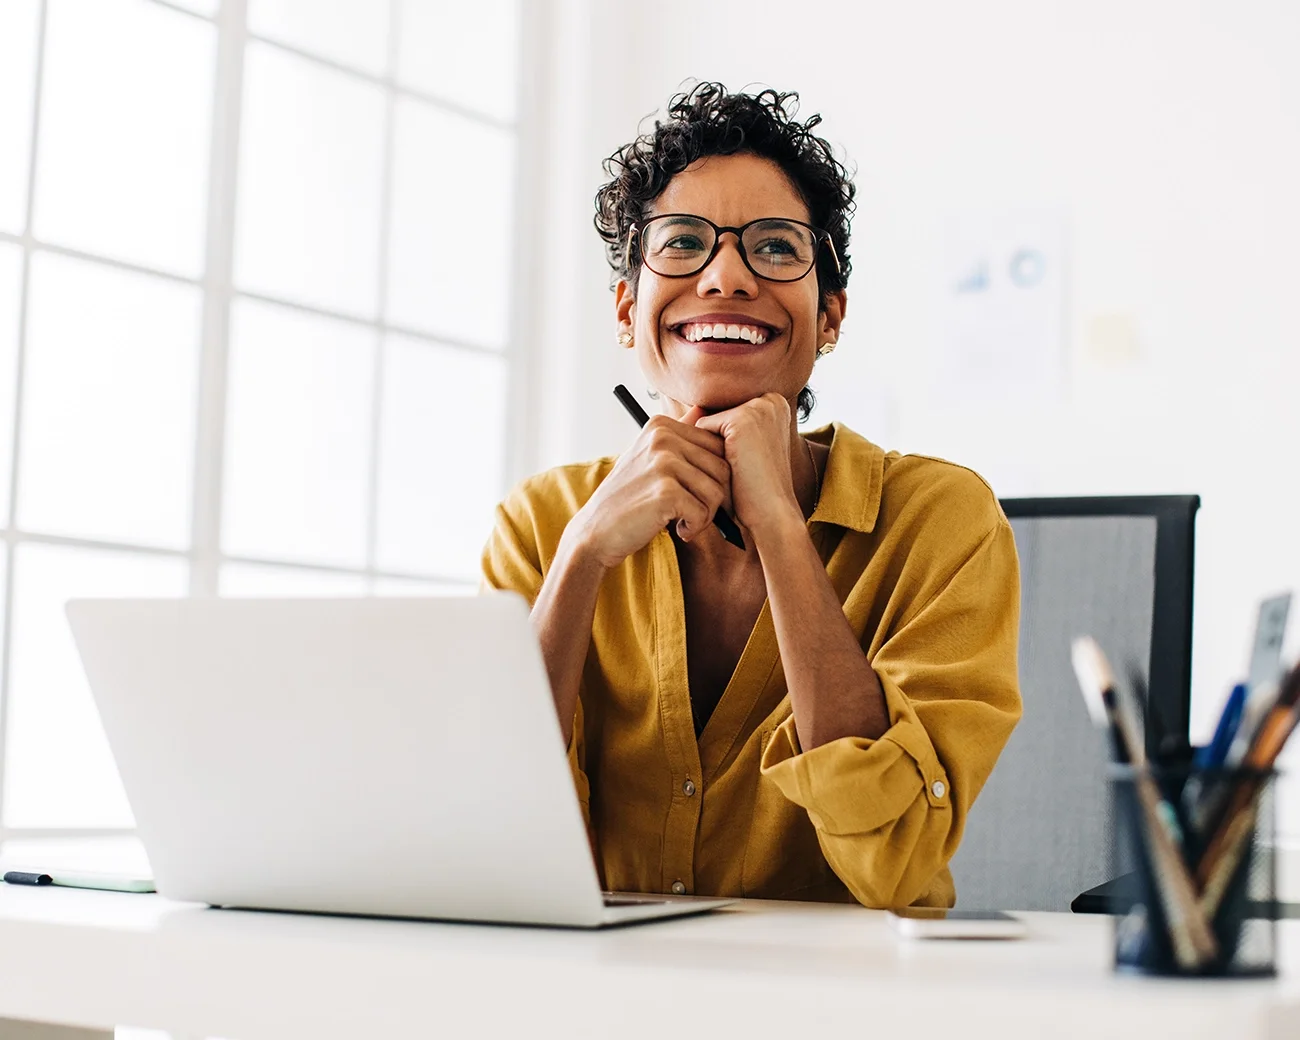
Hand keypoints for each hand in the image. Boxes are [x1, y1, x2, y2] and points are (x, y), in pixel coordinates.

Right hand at [569, 407, 732, 569]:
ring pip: (716, 491)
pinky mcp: (666, 491)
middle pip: (722, 468)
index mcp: (661, 425)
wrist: (596, 530)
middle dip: (713, 497)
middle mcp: (662, 438)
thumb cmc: (628, 496)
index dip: (714, 476)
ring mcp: (663, 463)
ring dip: (705, 515)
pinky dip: (694, 527)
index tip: (693, 492)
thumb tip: (703, 409)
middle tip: (691, 511)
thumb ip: (678, 433)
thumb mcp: (649, 455)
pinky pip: (703, 512)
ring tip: (683, 520)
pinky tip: (677, 529)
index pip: (718, 446)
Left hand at [693, 394, 802, 537]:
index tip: (742, 461)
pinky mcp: (742, 420)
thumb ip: (722, 426)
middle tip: (739, 467)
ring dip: (710, 448)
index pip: (728, 413)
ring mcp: (758, 408)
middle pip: (718, 415)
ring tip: (735, 468)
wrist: (771, 513)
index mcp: (775, 404)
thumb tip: (693, 409)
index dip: (724, 441)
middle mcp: (770, 400)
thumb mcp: (742, 450)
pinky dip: (705, 452)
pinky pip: (702, 428)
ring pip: (709, 422)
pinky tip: (729, 467)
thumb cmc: (755, 487)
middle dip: (716, 442)